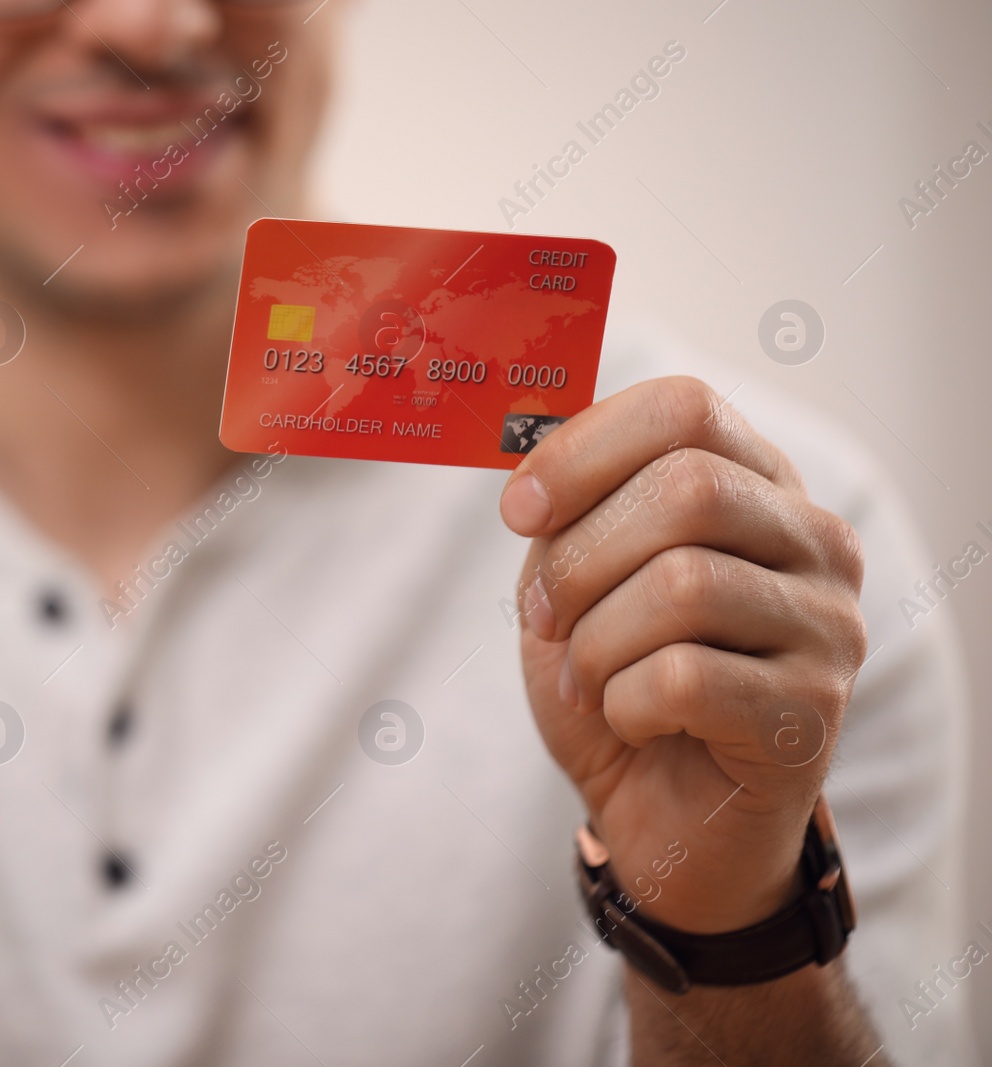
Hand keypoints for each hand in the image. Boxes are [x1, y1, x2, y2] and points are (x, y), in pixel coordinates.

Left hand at [499, 377, 865, 933]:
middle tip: (547, 618)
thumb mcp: (576, 584)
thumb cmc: (618, 685)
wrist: (661, 818)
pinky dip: (625, 703)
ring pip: (683, 584)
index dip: (582, 449)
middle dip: (580, 559)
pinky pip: (685, 678)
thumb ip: (569, 517)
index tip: (518, 511)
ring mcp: (828, 625)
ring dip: (596, 642)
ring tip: (590, 678)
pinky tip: (635, 721)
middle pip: (686, 488)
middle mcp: (814, 541)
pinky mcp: (813, 713)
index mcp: (756, 486)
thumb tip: (530, 474)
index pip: (683, 408)